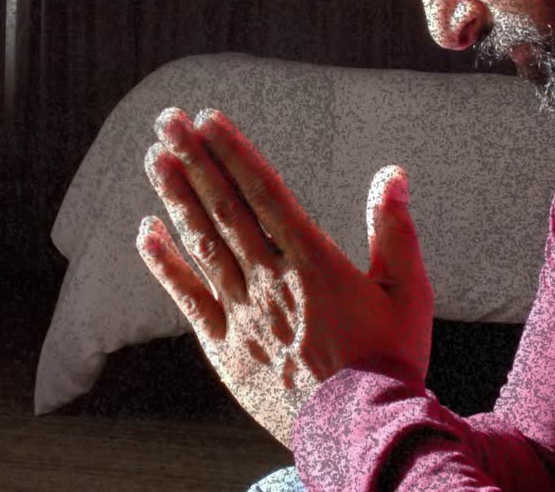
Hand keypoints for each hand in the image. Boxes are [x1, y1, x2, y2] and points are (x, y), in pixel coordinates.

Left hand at [136, 107, 433, 448]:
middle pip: (224, 209)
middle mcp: (270, 280)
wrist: (361, 435)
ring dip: (176, 198)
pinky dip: (165, 263)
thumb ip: (395, 230)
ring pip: (202, 244)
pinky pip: (189, 298)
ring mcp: (243, 313)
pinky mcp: (225, 347)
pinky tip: (145, 231)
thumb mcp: (408, 293)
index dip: (233, 152)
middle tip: (166, 121)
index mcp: (313, 262)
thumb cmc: (391, 362)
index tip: (208, 119)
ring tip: (153, 158)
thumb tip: (391, 173)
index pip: (264, 192)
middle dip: (194, 160)